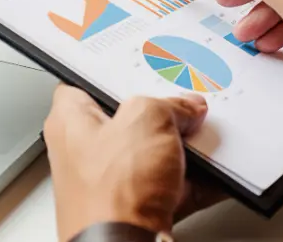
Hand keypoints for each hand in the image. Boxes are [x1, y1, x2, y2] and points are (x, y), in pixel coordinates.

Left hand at [44, 85, 222, 240]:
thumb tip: (186, 108)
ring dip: (180, 151)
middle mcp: (85, 154)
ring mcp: (110, 185)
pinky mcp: (134, 210)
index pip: (85, 85)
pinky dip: (191, 183)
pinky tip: (211, 177)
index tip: (143, 72)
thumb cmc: (112, 193)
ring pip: (152, 156)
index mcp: (71, 123)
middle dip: (161, 117)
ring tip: (201, 146)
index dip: (115, 76)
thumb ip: (169, 104)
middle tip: (184, 112)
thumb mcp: (147, 119)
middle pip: (129, 121)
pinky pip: (169, 187)